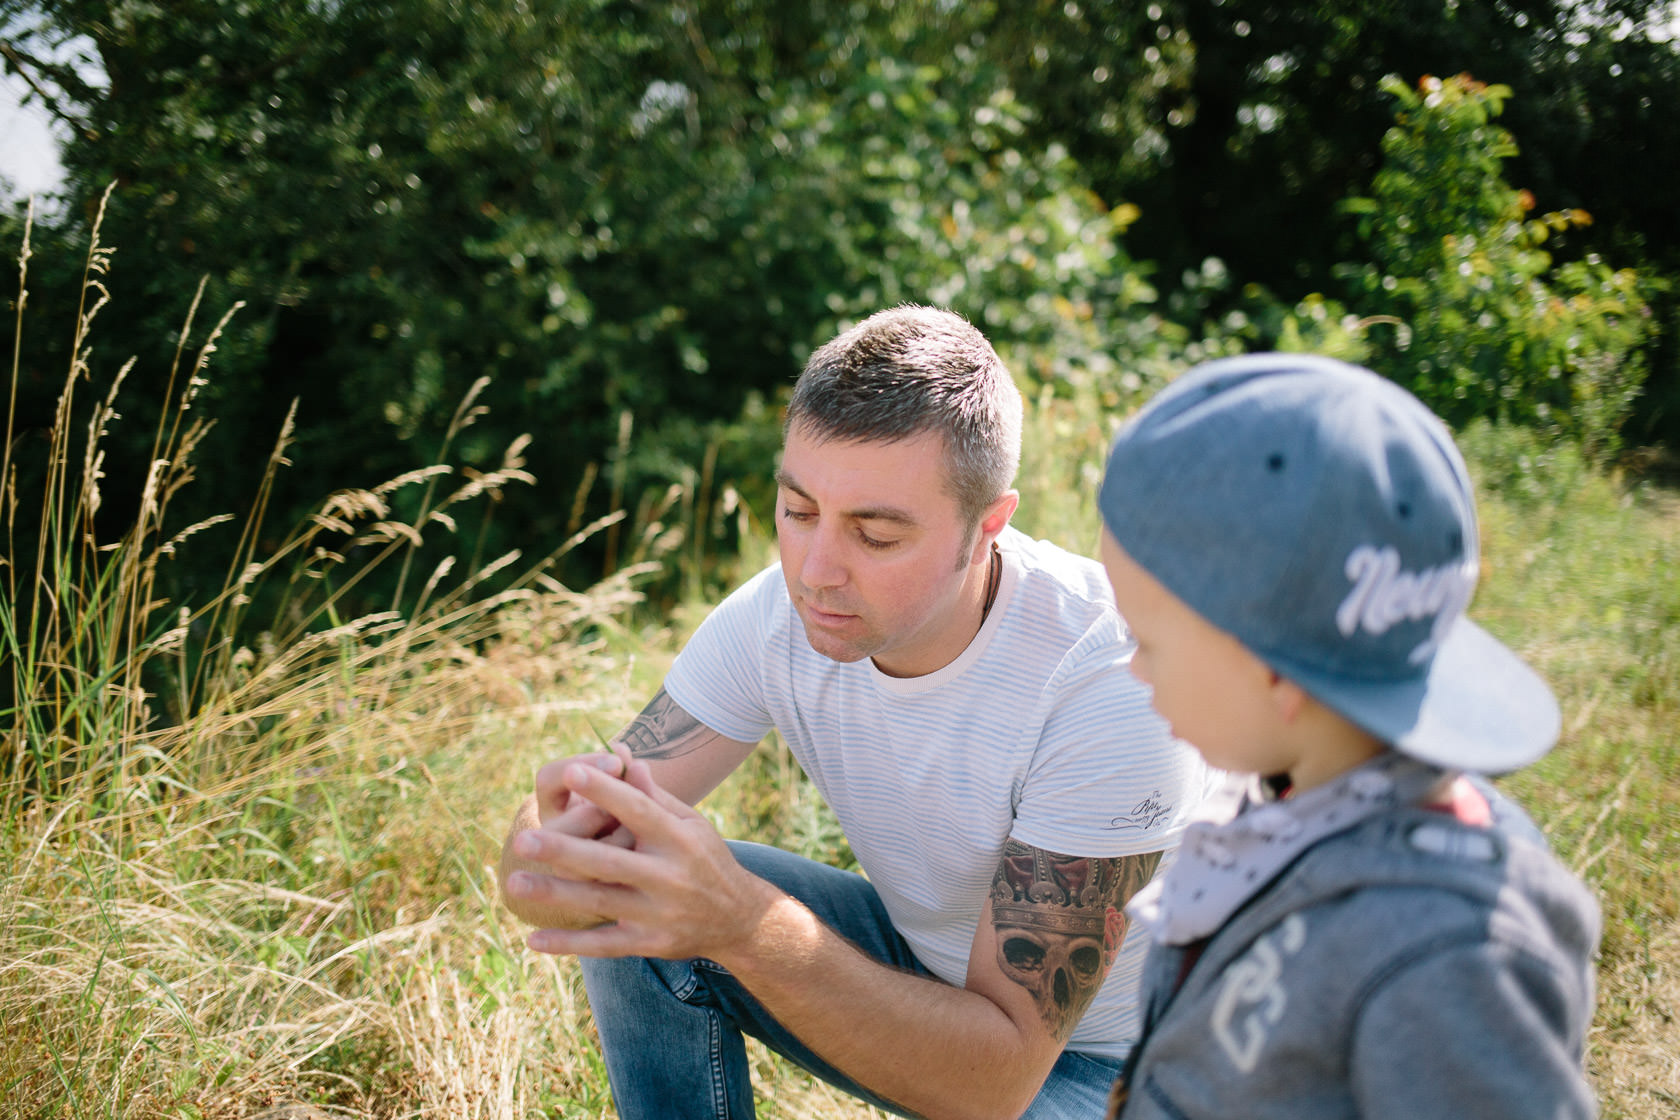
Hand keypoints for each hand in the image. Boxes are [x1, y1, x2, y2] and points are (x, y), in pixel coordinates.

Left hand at [508, 758, 780, 961]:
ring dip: (555, 893)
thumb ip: (653, 795)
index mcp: (678, 839)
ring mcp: (658, 912)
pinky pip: (603, 944)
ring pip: (599, 901)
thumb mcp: (690, 823)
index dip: (605, 792)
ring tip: (515, 881)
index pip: (637, 811)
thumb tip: (621, 755)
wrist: (740, 920)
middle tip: (523, 837)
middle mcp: (668, 875)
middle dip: (564, 850)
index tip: (571, 771)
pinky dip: (569, 942)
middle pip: (608, 861)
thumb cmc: (706, 859)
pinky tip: (533, 939)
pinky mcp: (649, 943)